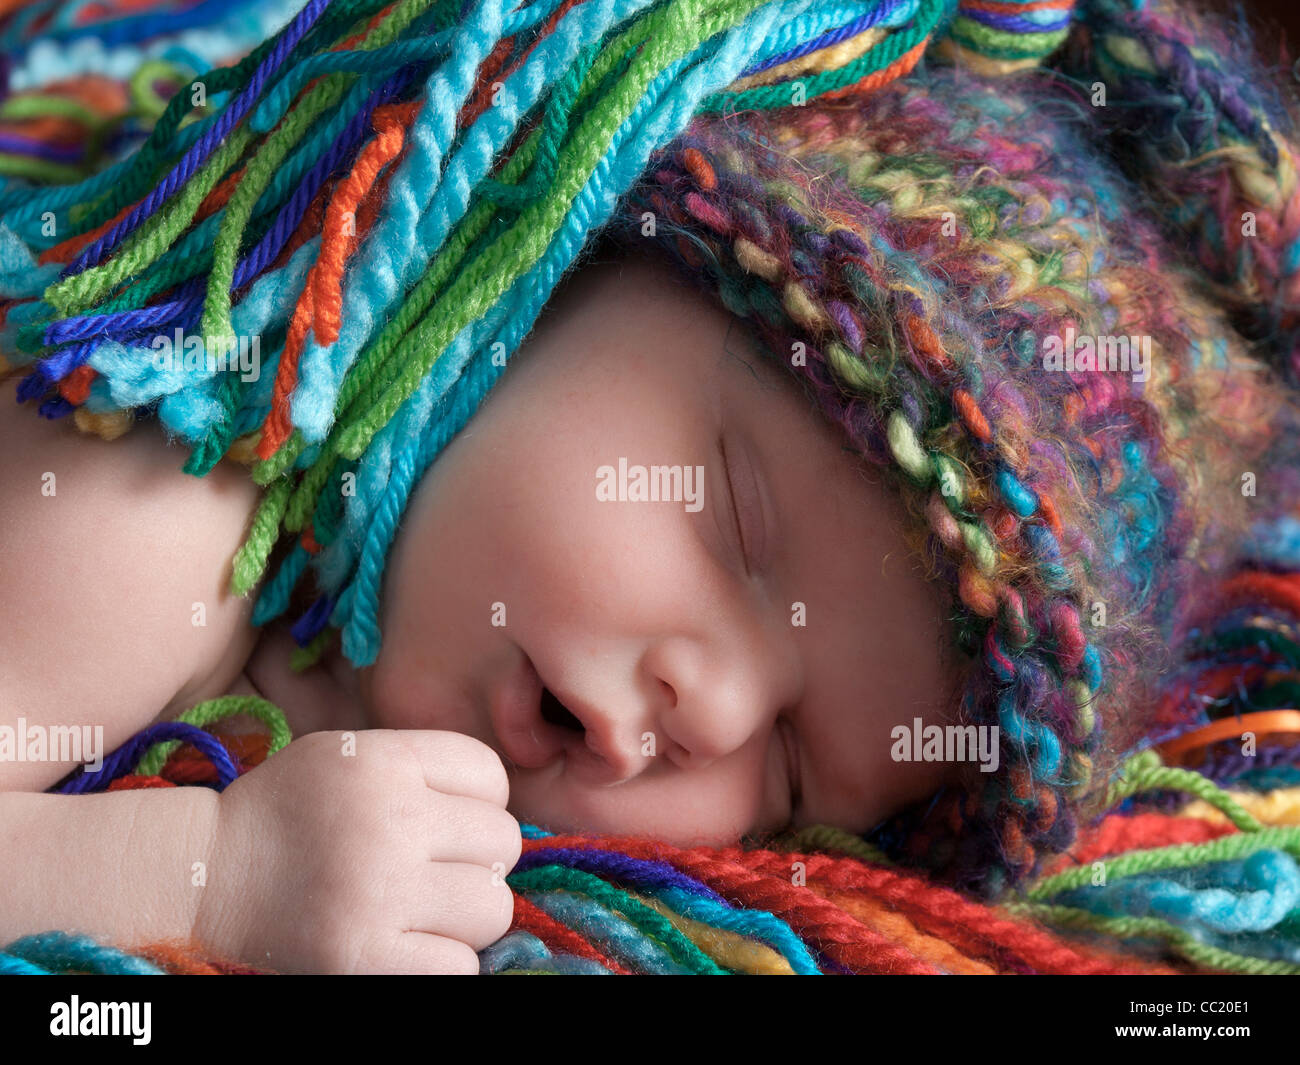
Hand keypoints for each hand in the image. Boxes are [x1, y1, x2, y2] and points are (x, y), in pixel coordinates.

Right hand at [192, 729, 520, 972]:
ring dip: (465, 916)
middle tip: (430, 871)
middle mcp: (386, 819)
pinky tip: (404, 946)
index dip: (478, 801)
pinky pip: (460, 966)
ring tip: (418, 910)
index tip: (444, 821)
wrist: (201, 877)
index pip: (491, 775)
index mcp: (382, 760)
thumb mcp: (347, 755)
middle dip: (474, 860)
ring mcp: (377, 892)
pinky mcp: (363, 958)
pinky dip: (442, 962)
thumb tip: (503, 804)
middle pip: (501, 842)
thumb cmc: (287, 813)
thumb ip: (422, 767)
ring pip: (492, 907)